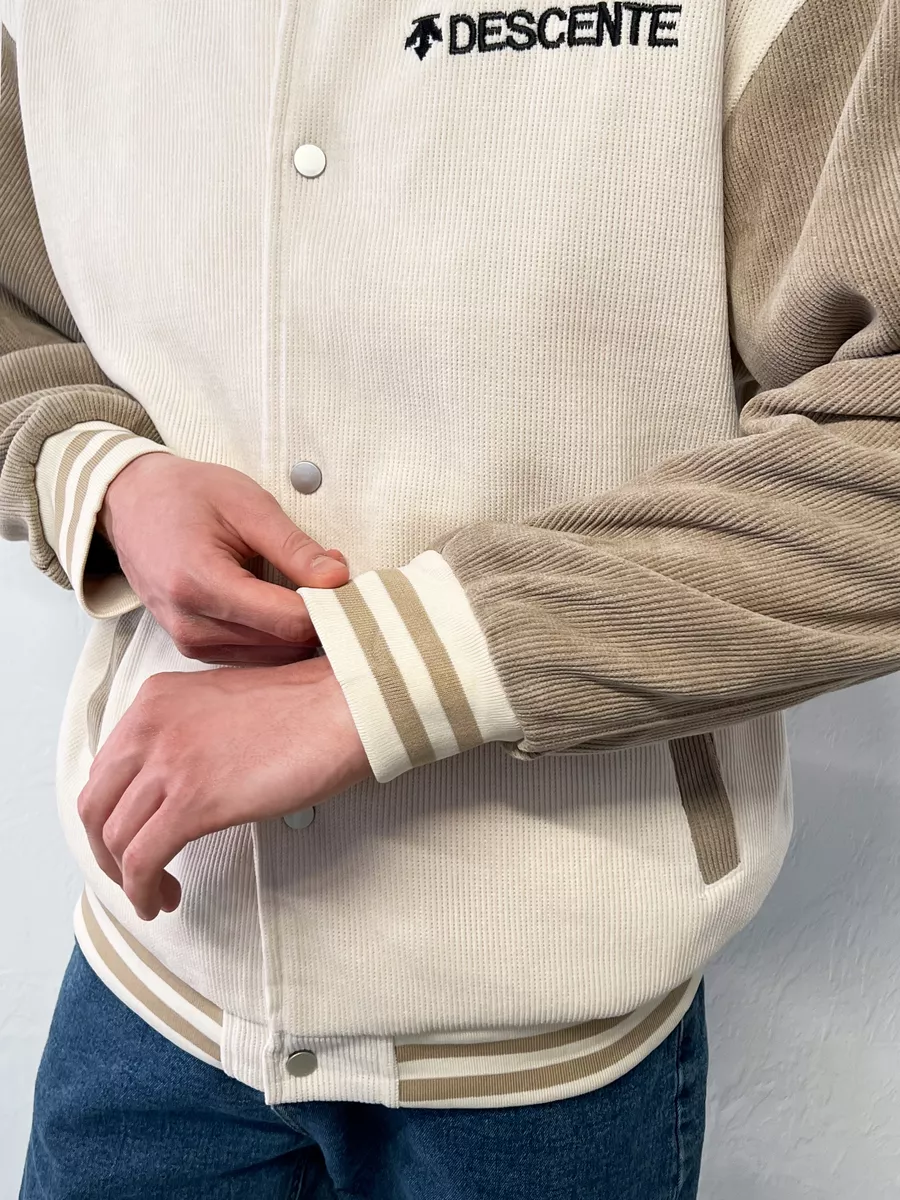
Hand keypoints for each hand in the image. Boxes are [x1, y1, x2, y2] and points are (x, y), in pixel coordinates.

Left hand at [77, 654, 370, 920]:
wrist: (344, 707)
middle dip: (106, 849)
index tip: (135, 835)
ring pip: (115, 837)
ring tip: (157, 895)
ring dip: (128, 877)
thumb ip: (188, 733)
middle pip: (96, 804)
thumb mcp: (223, 705)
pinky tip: (161, 902)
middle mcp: (150, 726)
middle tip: (133, 873)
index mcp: (156, 700)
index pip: (106, 767)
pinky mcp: (194, 802)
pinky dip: (142, 890)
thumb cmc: (305, 708)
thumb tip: (178, 784)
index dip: (113, 812)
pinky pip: (143, 860)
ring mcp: (169, 763)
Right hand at [97, 453, 348, 664]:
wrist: (131, 503)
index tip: (349, 583)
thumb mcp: (247, 504)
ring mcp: (189, 643)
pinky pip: (255, 656)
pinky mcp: (194, 649)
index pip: (288, 621)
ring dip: (300, 628)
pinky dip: (278, 636)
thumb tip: (339, 579)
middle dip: (320, 616)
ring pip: (274, 657)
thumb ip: (294, 547)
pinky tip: (283, 603)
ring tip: (306, 585)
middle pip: (285, 644)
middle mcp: (190, 625)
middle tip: (333, 577)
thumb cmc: (186, 495)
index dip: (330, 606)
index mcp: (199, 584)